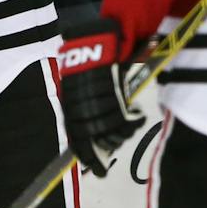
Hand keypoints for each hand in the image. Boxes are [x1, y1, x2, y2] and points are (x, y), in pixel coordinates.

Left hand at [58, 17, 144, 176]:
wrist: (102, 37)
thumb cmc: (92, 61)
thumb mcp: (78, 85)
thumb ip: (81, 108)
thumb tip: (91, 135)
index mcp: (70, 103)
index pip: (77, 138)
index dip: (87, 156)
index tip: (96, 170)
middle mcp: (81, 105)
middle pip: (96, 138)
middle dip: (107, 148)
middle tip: (116, 148)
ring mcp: (97, 100)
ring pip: (112, 130)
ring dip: (122, 135)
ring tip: (129, 128)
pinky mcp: (115, 94)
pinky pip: (125, 119)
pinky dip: (133, 123)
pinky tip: (137, 117)